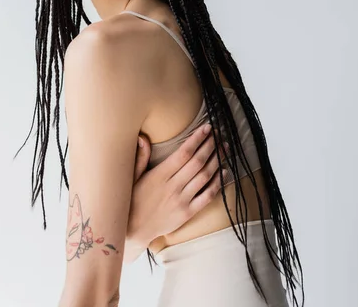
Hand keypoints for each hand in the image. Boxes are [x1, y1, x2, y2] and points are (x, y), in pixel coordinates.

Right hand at [125, 124, 228, 261]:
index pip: (183, 153)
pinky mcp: (187, 213)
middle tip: (219, 134)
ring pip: (204, 177)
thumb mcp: (132, 176)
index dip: (197, 139)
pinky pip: (207, 197)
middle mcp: (172, 187)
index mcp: (159, 175)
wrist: (134, 230)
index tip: (207, 128)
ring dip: (217, 160)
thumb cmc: (133, 199)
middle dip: (211, 145)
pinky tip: (224, 171)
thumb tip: (142, 137)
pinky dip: (217, 183)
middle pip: (197, 162)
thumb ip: (140, 156)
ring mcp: (181, 201)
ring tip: (225, 147)